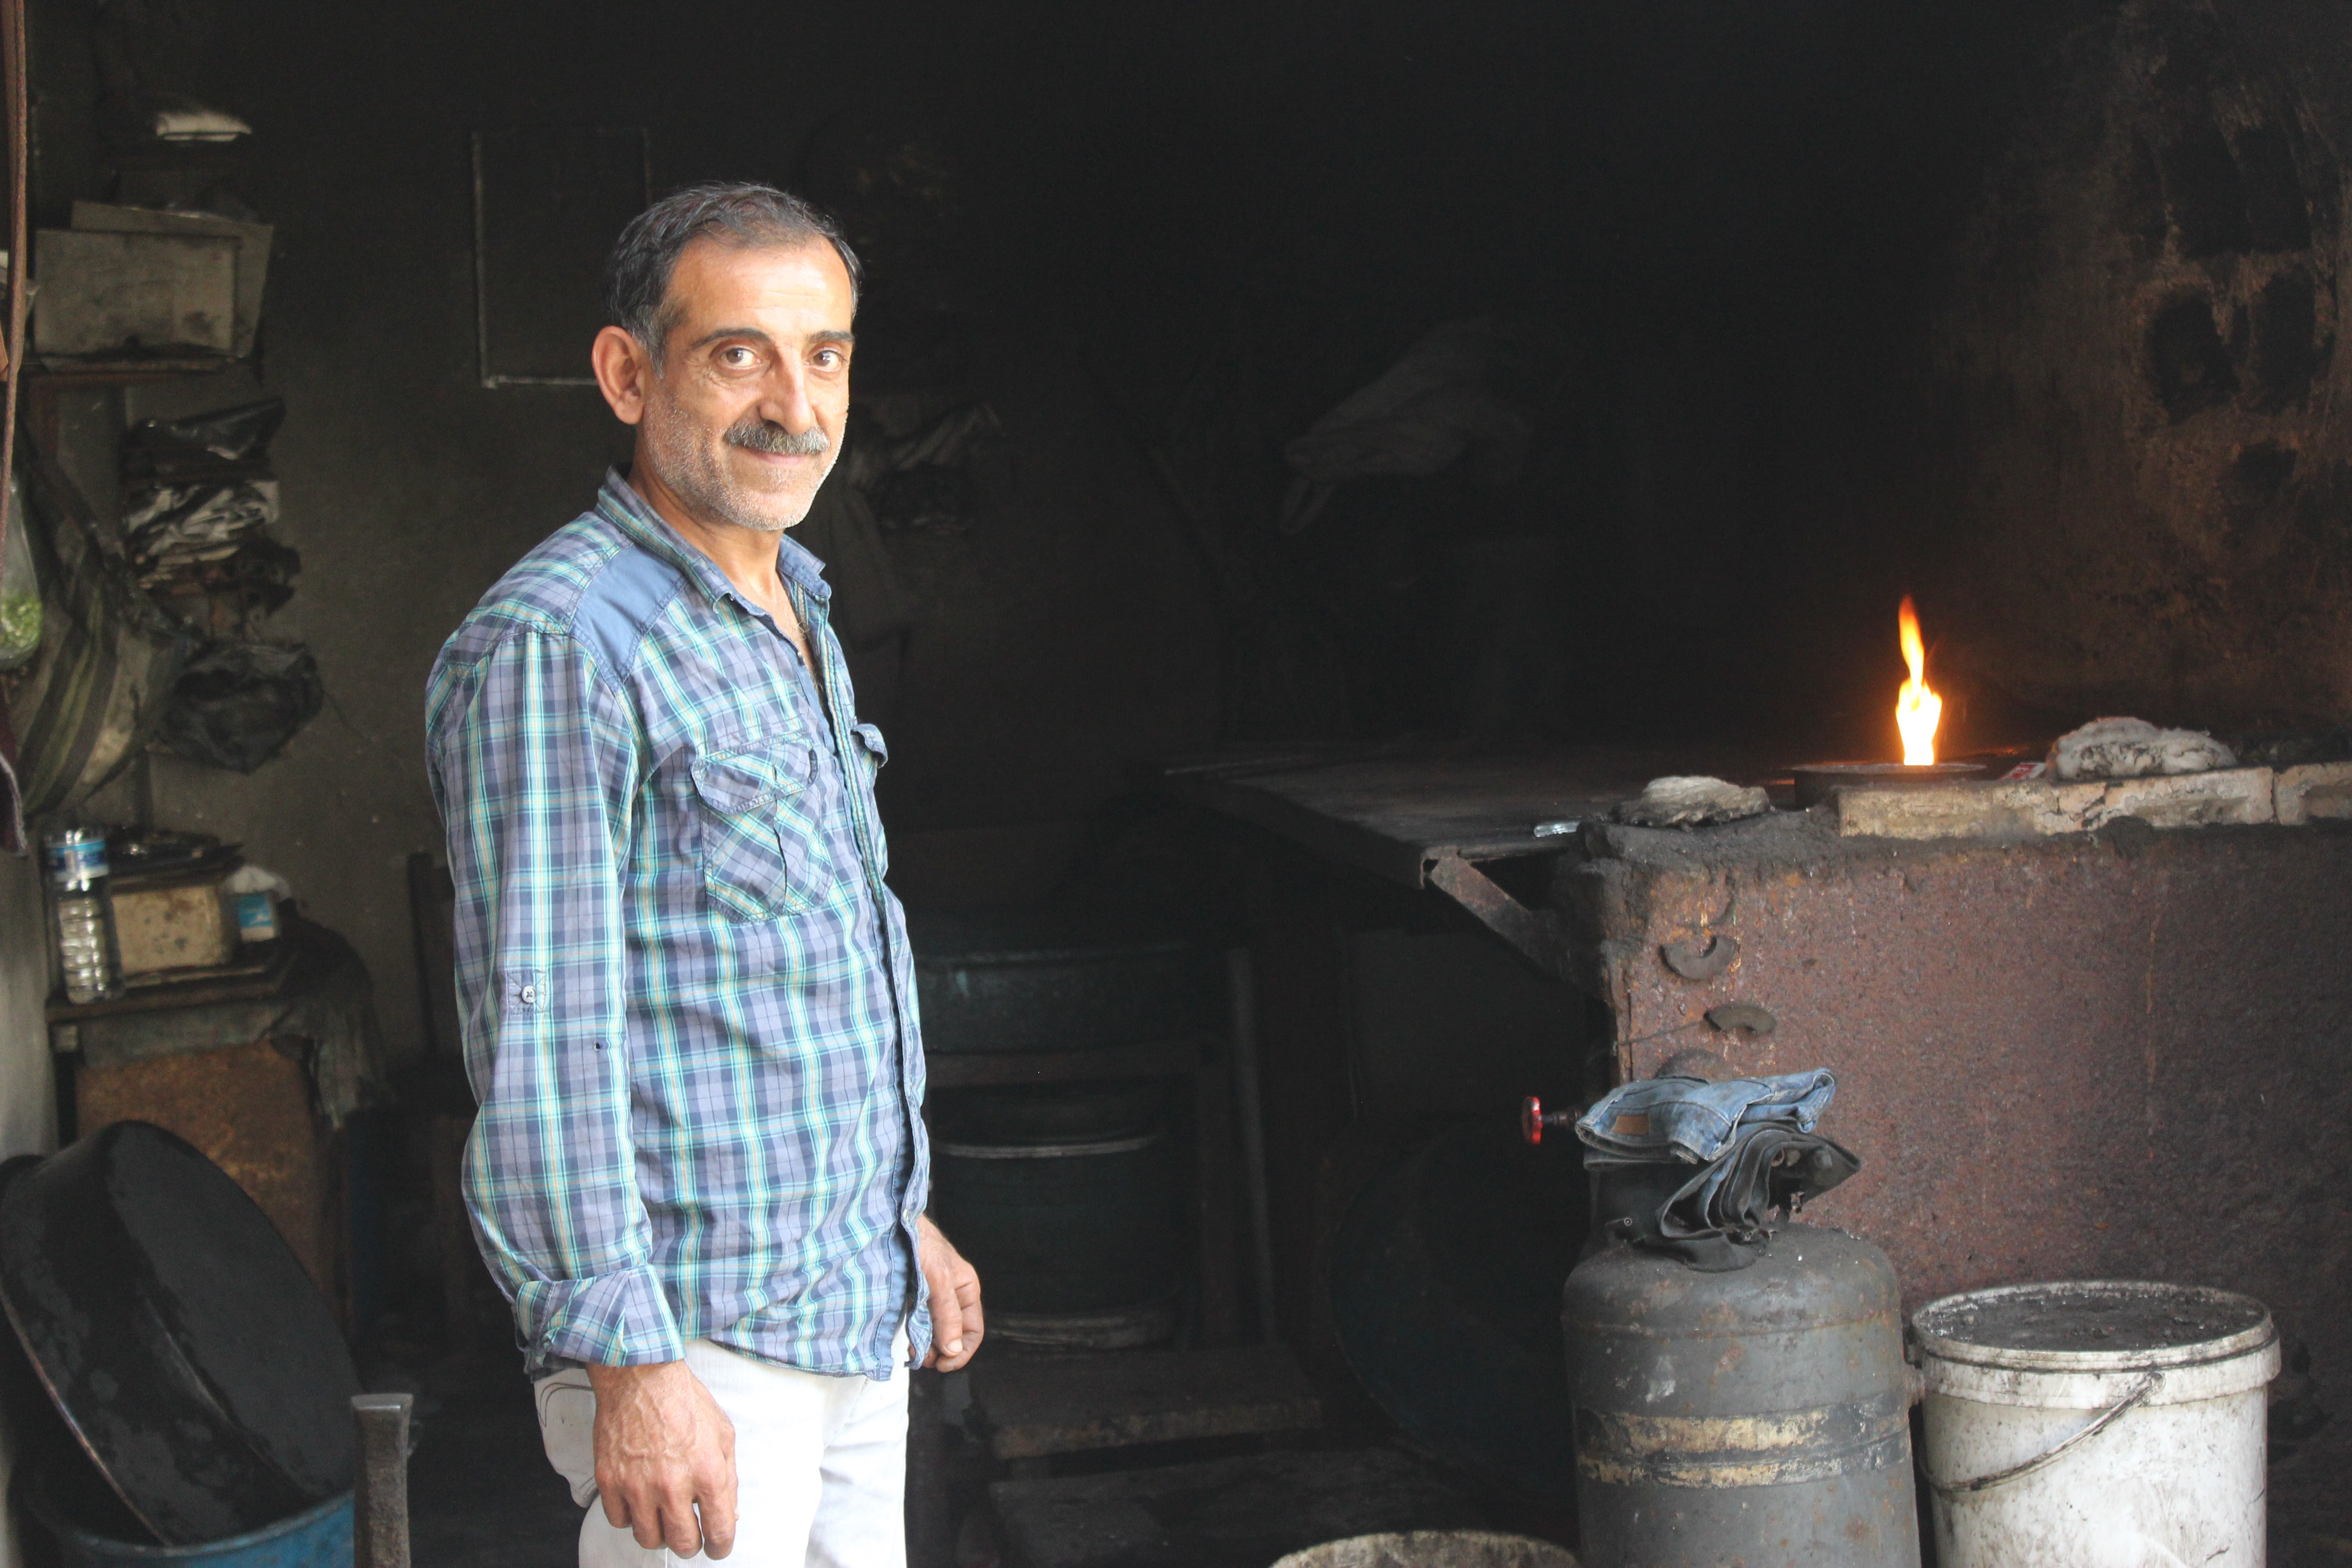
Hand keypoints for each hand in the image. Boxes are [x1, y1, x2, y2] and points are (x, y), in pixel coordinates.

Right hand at [585, 1359, 737, 1558]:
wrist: (641, 1378)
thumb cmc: (683, 1401)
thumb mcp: (722, 1434)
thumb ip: (728, 1478)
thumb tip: (728, 1514)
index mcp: (707, 1473)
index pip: (718, 1532)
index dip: (720, 1546)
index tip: (717, 1547)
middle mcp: (672, 1485)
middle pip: (682, 1543)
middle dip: (690, 1543)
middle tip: (690, 1533)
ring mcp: (638, 1486)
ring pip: (648, 1538)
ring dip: (659, 1532)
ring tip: (663, 1514)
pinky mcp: (610, 1482)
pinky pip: (620, 1521)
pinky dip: (630, 1516)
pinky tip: (639, 1498)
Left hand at [918, 1215, 983, 1371]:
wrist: (891, 1224)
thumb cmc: (920, 1243)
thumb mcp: (938, 1279)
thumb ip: (947, 1314)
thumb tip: (953, 1349)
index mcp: (966, 1288)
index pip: (973, 1330)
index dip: (961, 1352)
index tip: (943, 1364)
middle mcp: (951, 1295)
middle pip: (953, 1334)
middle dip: (941, 1351)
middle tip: (924, 1360)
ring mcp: (931, 1296)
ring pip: (935, 1331)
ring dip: (927, 1346)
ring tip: (914, 1353)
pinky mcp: (913, 1296)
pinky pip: (919, 1323)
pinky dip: (915, 1336)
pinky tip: (908, 1341)